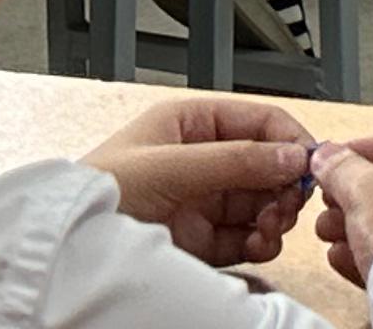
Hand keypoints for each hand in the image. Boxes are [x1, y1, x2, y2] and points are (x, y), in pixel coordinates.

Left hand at [82, 96, 314, 268]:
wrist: (63, 252)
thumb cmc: (96, 194)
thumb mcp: (169, 167)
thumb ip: (234, 161)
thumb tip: (291, 155)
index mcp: (190, 124)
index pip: (258, 121)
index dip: (288, 139)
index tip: (309, 163)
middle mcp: (201, 160)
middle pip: (266, 165)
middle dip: (283, 184)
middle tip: (288, 203)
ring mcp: (202, 202)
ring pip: (261, 202)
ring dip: (275, 215)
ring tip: (270, 227)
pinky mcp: (200, 242)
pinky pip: (246, 237)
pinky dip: (261, 242)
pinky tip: (260, 245)